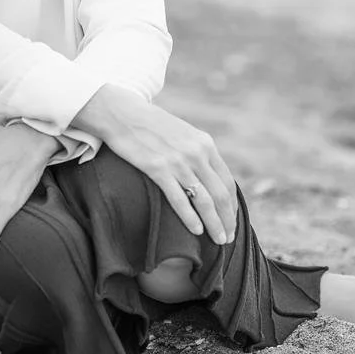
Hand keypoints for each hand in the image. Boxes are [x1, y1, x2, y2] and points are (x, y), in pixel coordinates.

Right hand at [73, 86, 237, 244]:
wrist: (122, 113)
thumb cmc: (150, 126)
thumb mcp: (182, 134)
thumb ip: (196, 153)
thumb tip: (205, 178)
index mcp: (205, 144)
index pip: (226, 181)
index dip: (232, 205)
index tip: (232, 220)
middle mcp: (196, 153)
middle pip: (220, 194)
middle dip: (227, 219)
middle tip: (229, 239)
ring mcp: (178, 161)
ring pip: (204, 200)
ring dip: (214, 223)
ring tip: (218, 240)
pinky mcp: (158, 168)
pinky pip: (179, 198)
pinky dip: (190, 217)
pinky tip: (196, 231)